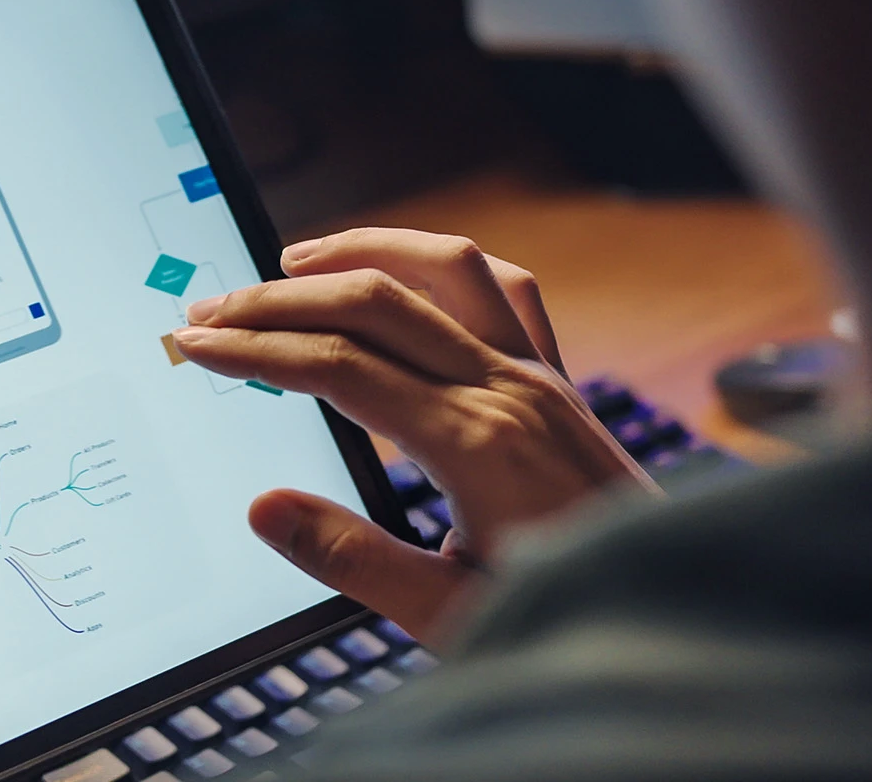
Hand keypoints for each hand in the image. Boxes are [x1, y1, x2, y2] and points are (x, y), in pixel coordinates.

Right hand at [171, 228, 654, 647]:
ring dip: (363, 249)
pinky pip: (503, 287)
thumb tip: (264, 507)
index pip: (337, 367)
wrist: (677, 618)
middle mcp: (510, 389)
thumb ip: (355, 561)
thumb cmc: (565, 623)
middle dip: (279, 297)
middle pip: (374, 301)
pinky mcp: (560, 380)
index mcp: (475, 443)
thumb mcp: (450, 616)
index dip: (255, 349)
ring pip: (444, 265)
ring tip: (293, 260)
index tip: (195, 345)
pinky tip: (404, 273)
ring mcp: (541, 374)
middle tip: (210, 310)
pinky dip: (442, 263)